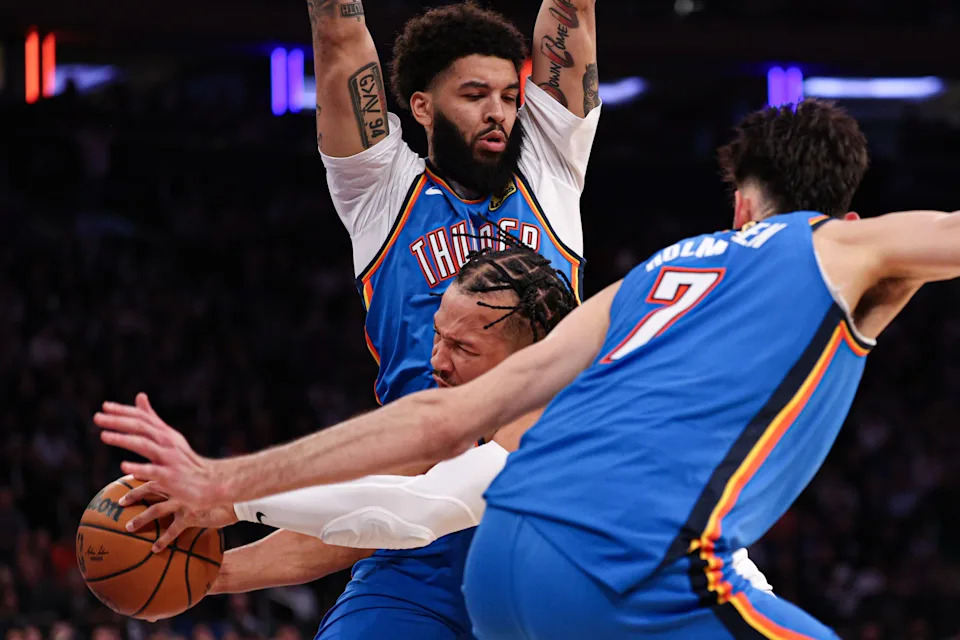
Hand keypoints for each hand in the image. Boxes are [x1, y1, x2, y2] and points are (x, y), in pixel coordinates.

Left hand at [94, 392, 227, 508]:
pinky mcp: (170, 477)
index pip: (143, 417)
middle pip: (141, 427)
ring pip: (145, 445)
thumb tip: (140, 395)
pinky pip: (152, 471)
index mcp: (166, 433)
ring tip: (104, 436)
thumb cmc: (185, 461)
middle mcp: (168, 443)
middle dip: (118, 421)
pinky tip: (124, 467)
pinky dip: (138, 468)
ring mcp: (170, 459)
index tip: (104, 406)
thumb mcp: (169, 436)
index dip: (124, 411)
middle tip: (97, 418)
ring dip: (124, 440)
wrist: (210, 482)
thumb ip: (152, 419)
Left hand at [120, 481, 237, 552]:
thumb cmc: (223, 488)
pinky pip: (173, 530)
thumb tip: (188, 484)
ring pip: (156, 510)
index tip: (128, 477)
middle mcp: (179, 488)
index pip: (157, 472)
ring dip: (141, 519)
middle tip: (119, 502)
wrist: (237, 495)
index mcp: (181, 477)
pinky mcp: (191, 516)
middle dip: (133, 495)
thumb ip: (194, 482)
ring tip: (128, 528)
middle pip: (150, 488)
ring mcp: (183, 502)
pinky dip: (163, 540)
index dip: (141, 474)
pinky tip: (154, 549)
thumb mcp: (207, 481)